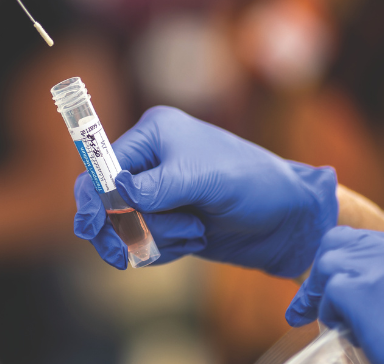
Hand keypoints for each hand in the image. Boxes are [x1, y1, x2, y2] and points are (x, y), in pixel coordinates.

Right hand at [73, 106, 337, 275]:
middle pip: (104, 201)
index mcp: (153, 134)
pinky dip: (163, 250)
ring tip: (194, 233)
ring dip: (155, 238)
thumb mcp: (206, 179)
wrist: (290, 220)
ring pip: (123, 228)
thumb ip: (157, 186)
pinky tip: (195, 240)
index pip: (102, 164)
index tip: (94, 227)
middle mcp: (149, 161)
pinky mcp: (165, 223)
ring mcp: (156, 194)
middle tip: (140, 249)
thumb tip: (115, 191)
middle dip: (127, 226)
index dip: (93, 197)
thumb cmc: (255, 184)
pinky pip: (141, 244)